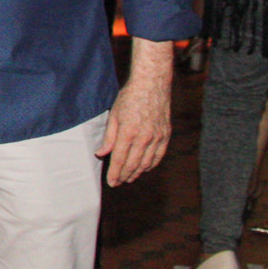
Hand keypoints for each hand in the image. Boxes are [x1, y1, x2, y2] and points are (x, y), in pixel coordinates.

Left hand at [97, 66, 171, 185]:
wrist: (152, 85)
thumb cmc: (130, 98)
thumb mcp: (113, 115)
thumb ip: (108, 137)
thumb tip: (101, 154)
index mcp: (128, 132)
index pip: (119, 159)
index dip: (115, 173)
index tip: (111, 182)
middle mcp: (144, 137)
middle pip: (133, 164)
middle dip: (124, 176)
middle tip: (118, 183)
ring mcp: (157, 137)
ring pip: (146, 162)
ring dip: (137, 172)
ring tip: (129, 178)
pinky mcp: (166, 135)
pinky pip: (159, 155)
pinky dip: (151, 164)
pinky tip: (144, 168)